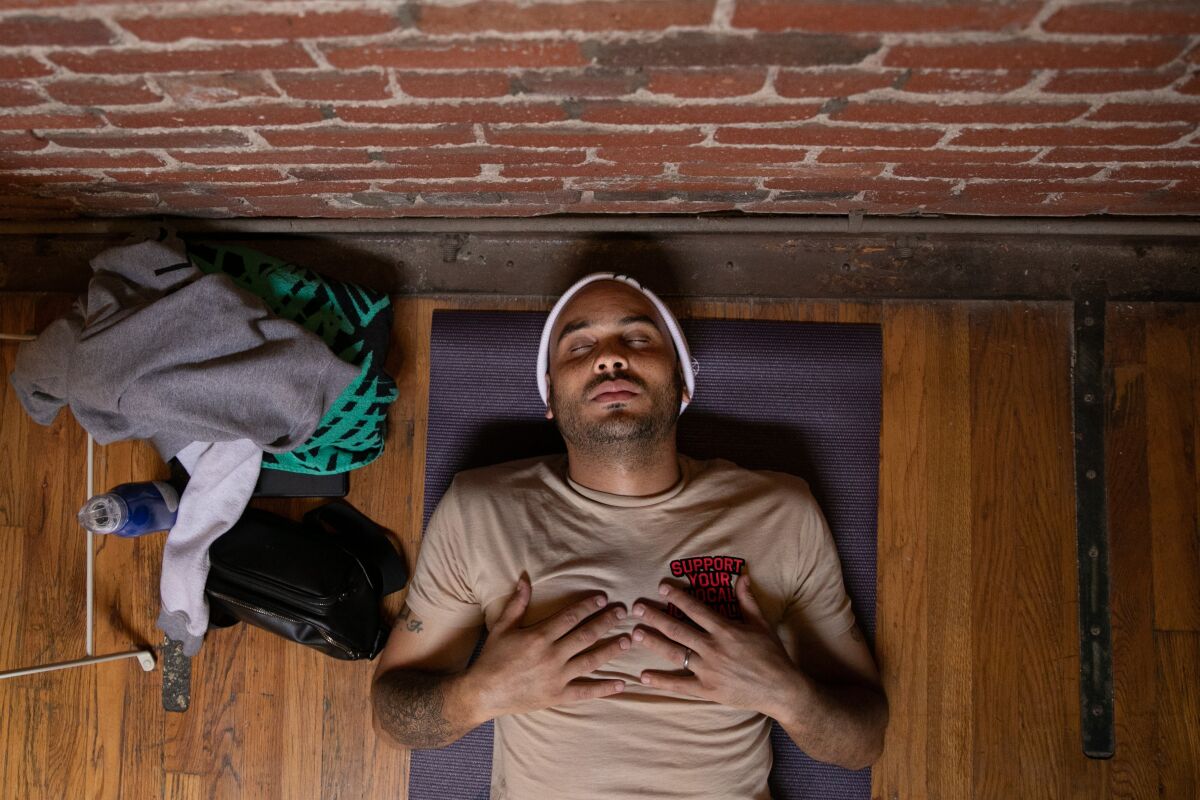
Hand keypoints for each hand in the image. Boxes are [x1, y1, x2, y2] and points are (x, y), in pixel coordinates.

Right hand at [467, 578, 629, 718]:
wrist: (483, 693)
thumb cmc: (491, 657)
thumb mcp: (502, 626)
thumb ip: (517, 602)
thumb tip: (525, 577)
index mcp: (539, 636)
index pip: (570, 617)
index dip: (588, 606)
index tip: (603, 598)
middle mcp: (552, 656)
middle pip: (586, 635)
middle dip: (606, 622)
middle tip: (623, 612)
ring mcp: (557, 677)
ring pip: (591, 660)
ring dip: (611, 649)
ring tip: (628, 640)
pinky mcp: (558, 696)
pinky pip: (586, 692)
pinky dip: (605, 688)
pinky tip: (622, 683)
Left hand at [631, 576, 806, 715]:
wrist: (781, 689)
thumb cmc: (772, 655)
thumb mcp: (761, 624)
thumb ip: (747, 600)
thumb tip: (742, 576)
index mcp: (726, 630)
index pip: (695, 609)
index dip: (677, 597)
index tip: (661, 587)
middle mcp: (713, 649)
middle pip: (678, 629)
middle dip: (655, 617)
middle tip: (636, 608)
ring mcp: (708, 671)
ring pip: (675, 654)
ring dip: (654, 643)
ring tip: (635, 634)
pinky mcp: (707, 691)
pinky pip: (680, 686)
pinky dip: (661, 682)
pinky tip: (643, 676)